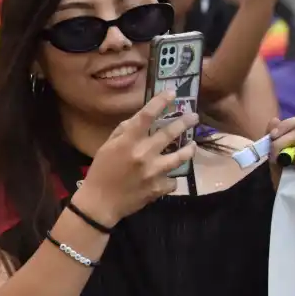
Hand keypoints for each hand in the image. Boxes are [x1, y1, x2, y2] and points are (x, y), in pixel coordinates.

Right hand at [76, 92, 198, 225]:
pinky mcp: (158, 187)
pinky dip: (170, 178)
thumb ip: (123, 132)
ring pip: (180, 156)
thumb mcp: (106, 147)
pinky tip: (168, 177)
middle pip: (170, 133)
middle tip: (194, 117)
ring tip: (192, 145)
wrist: (100, 202)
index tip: (172, 93)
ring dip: (188, 149)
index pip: (147, 115)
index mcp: (128, 142)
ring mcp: (153, 172)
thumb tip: (138, 119)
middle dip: (185, 122)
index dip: (161, 102)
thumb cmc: (100, 172)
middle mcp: (143, 154)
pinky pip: (172, 180)